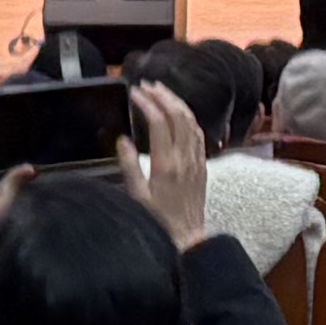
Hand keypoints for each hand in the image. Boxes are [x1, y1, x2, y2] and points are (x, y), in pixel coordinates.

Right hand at [130, 76, 213, 252]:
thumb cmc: (159, 221)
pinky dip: (188, 118)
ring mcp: (196, 160)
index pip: (158, 123)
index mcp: (166, 164)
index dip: (147, 104)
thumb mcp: (137, 196)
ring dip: (177, 102)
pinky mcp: (203, 165)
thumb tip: (122, 140)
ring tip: (162, 91)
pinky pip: (199, 134)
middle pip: (178, 115)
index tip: (134, 93)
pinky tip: (180, 113)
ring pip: (191, 121)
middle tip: (147, 85)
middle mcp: (184, 158)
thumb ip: (129, 166)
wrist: (188, 239)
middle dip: (163, 95)